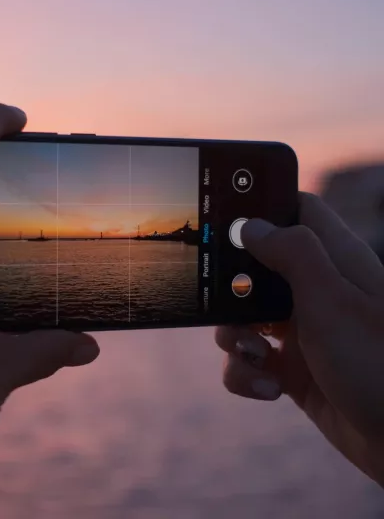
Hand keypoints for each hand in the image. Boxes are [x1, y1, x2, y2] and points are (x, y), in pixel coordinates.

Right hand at [215, 192, 383, 485]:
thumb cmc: (379, 364)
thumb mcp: (332, 301)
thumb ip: (293, 254)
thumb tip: (252, 224)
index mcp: (333, 261)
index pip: (298, 211)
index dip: (265, 207)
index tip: (227, 219)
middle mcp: (315, 291)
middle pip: (255, 266)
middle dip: (232, 288)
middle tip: (229, 305)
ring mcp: (301, 330)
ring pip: (244, 316)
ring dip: (234, 338)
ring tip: (257, 357)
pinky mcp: (291, 369)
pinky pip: (249, 360)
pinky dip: (247, 373)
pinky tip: (270, 389)